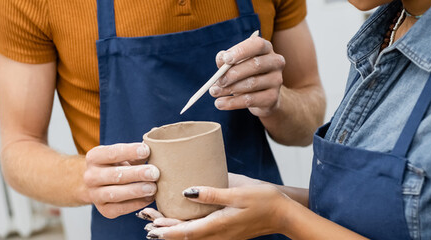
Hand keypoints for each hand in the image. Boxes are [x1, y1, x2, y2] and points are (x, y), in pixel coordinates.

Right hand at [84, 143, 159, 218]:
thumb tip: (157, 150)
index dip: (130, 152)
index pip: (112, 153)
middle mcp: (90, 176)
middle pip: (114, 175)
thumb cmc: (117, 165)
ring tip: (153, 188)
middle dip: (136, 174)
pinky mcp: (104, 210)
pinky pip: (120, 208)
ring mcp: (95, 195)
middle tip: (154, 172)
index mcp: (94, 157)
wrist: (101, 185)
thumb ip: (136, 153)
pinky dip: (136, 204)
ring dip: (136, 191)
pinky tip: (149, 198)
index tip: (147, 151)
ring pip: (115, 194)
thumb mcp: (123, 155)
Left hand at [139, 178, 294, 238]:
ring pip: (192, 235)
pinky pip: (201, 232)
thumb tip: (186, 192)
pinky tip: (181, 219)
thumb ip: (211, 193)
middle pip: (185, 235)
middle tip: (146, 219)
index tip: (150, 229)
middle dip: (164, 228)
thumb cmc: (264, 200)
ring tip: (156, 221)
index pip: (185, 232)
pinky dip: (187, 227)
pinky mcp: (226, 231)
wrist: (284, 214)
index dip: (166, 231)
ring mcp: (222, 235)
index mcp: (218, 225)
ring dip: (174, 228)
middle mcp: (217, 234)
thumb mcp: (237, 193)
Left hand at [210, 34, 285, 116]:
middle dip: (233, 73)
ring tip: (214, 92)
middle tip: (218, 80)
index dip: (241, 51)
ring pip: (252, 84)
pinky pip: (250, 100)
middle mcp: (275, 62)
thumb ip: (226, 60)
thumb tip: (221, 59)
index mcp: (266, 48)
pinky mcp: (273, 98)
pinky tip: (220, 103)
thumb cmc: (246, 74)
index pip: (257, 45)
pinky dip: (232, 102)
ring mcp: (276, 80)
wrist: (262, 97)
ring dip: (230, 89)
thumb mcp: (235, 64)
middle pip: (255, 65)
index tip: (226, 59)